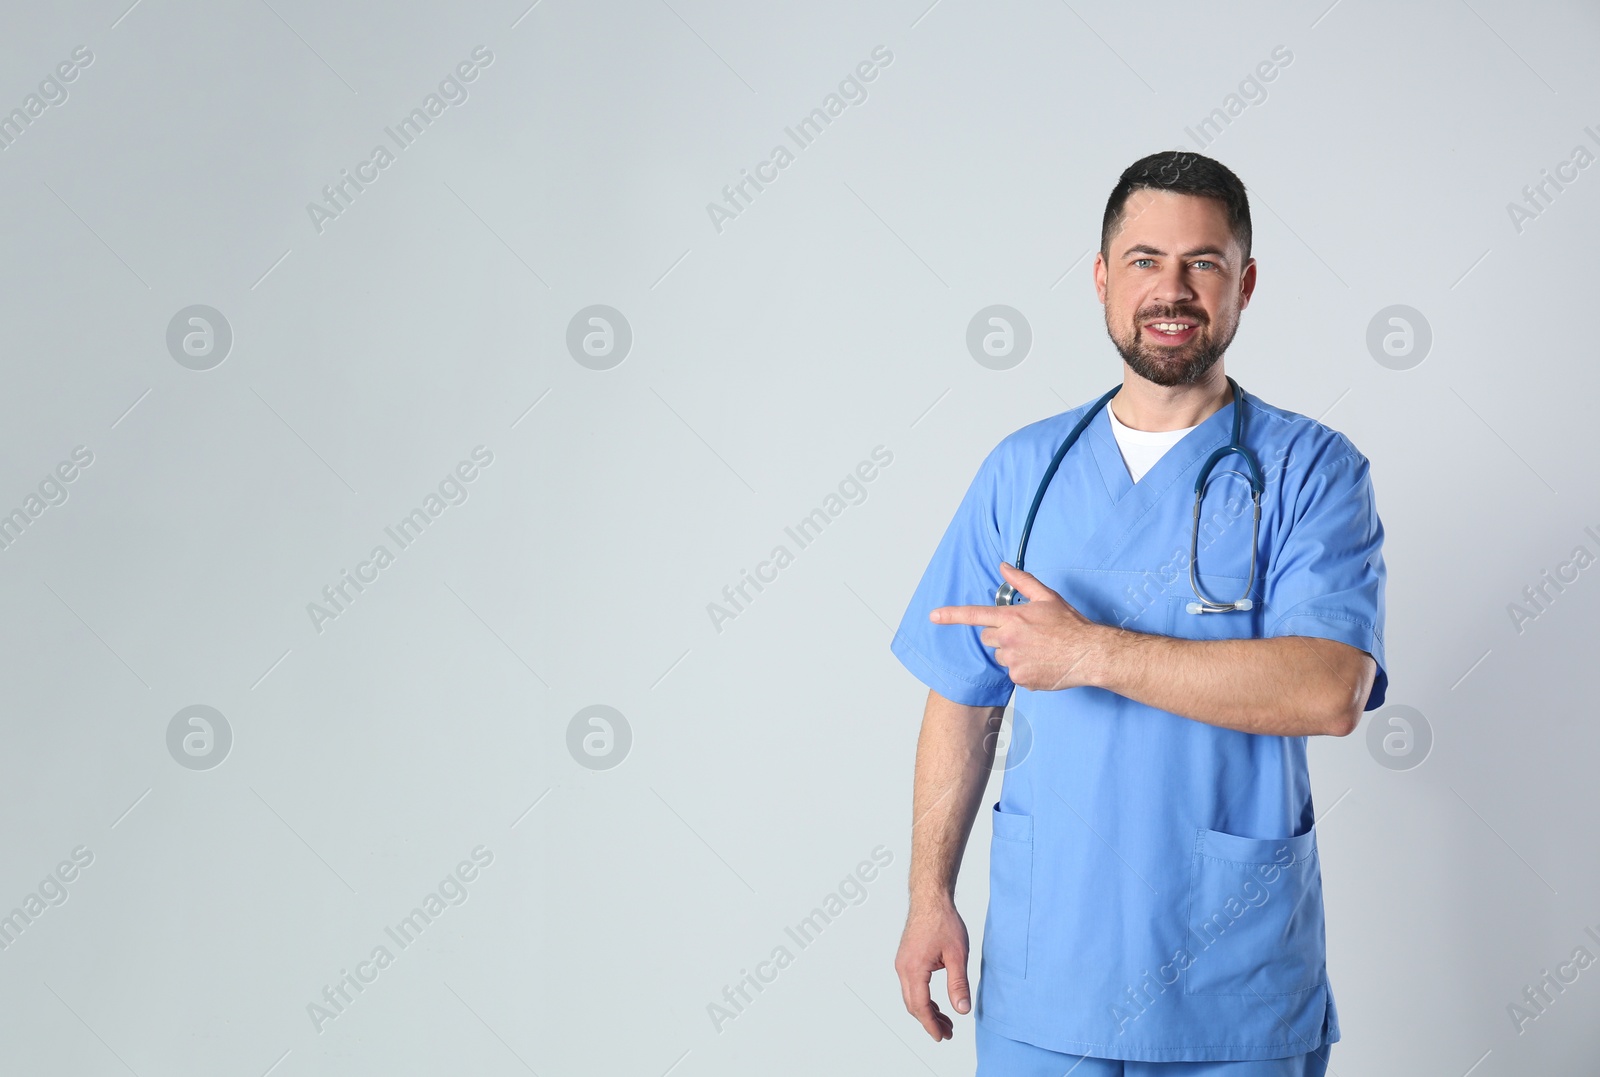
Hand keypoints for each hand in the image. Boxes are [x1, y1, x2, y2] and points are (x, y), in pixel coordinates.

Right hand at [894, 898, 970, 1040]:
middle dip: (930, 1021)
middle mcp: (903, 968)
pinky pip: (911, 985)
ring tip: (945, 1021)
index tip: (942, 1037)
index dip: (931, 1025)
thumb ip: (958, 984)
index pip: (920, 1006)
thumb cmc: (943, 922)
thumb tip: (962, 1009)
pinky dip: (923, 998)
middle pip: (913, 1004)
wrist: (930, 899)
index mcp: (914, 969)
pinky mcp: (906, 959)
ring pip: (911, 996)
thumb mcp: (957, 955)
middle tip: (948, 1032)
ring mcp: (902, 963)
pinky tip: (936, 1002)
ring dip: (927, 1010)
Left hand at [930, 562, 1103, 691]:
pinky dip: (1024, 669)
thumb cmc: (1070, 625)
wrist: (1089, 654)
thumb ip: (1022, 581)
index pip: (975, 615)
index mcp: (1012, 618)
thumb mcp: (1047, 597)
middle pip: (988, 637)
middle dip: (1001, 634)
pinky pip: (1013, 673)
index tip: (934, 616)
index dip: (951, 615)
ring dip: (1013, 653)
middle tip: (1026, 634)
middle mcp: (1009, 640)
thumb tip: (1004, 567)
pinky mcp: (1021, 679)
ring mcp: (1014, 662)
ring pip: (1001, 656)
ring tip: (1038, 649)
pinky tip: (1042, 663)